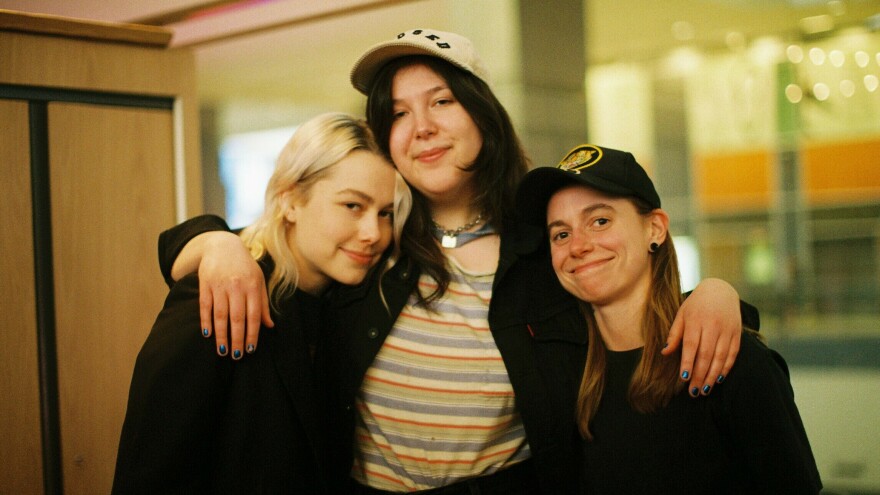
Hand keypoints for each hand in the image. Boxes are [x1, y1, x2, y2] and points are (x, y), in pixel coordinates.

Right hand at [180, 232, 272, 357]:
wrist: (223, 246)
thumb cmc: (244, 267)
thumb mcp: (259, 281)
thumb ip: (263, 304)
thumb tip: (269, 326)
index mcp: (253, 286)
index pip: (253, 316)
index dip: (252, 334)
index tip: (251, 350)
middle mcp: (237, 286)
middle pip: (237, 318)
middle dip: (237, 339)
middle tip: (237, 356)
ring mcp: (220, 285)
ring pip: (220, 315)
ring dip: (221, 335)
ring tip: (222, 351)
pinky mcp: (205, 284)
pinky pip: (205, 306)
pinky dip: (206, 321)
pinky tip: (208, 334)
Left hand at [662, 278, 741, 396]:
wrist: (720, 290)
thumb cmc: (696, 305)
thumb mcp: (681, 315)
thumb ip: (674, 335)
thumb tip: (665, 353)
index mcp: (696, 320)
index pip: (692, 345)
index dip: (688, 362)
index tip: (684, 378)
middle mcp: (713, 325)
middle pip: (706, 354)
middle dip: (699, 375)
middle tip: (693, 392)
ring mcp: (727, 330)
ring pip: (721, 357)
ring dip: (712, 376)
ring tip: (704, 389)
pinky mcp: (737, 334)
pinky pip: (733, 354)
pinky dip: (726, 368)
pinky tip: (718, 379)